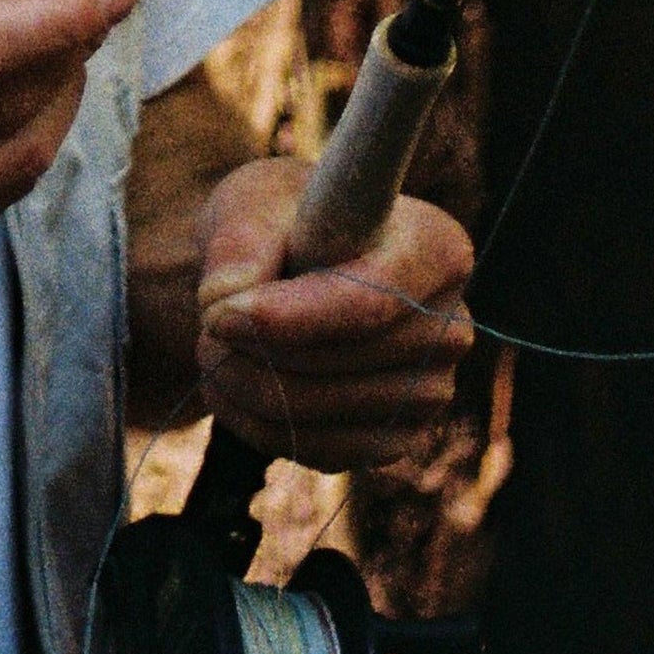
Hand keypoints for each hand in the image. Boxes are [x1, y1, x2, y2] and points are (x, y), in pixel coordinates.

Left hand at [193, 158, 475, 471]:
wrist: (290, 268)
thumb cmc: (281, 220)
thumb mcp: (253, 202)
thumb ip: (240, 244)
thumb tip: (225, 301)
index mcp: (437, 247)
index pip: (369, 302)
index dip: (289, 318)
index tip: (217, 314)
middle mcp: (449, 326)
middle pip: (340, 362)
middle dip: (254, 349)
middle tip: (204, 321)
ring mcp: (430, 392)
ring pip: (321, 411)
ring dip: (246, 384)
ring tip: (212, 344)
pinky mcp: (396, 439)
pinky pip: (318, 450)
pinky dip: (258, 422)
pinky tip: (232, 384)